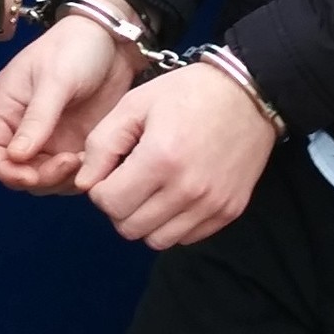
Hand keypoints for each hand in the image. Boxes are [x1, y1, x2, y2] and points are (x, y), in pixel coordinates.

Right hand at [0, 18, 137, 192]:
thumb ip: (37, 118)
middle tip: (70, 163)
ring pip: (41, 178)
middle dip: (39, 177)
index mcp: (4, 107)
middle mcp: (20, 127)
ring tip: (85, 159)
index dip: (5, 170)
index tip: (32, 176)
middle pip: (15, 171)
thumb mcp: (56, 79)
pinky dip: (77, 176)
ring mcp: (47, 138)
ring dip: (60, 179)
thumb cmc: (76, 46)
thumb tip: (16, 157)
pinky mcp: (71, 143)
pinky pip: (66, 174)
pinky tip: (94, 159)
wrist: (113, 40)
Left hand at [77, 62, 277, 249]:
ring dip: (146, 220)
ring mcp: (211, 204)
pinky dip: (173, 224)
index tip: (112, 170)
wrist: (248, 93)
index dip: (100, 189)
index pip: (108, 203)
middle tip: (129, 180)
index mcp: (160, 159)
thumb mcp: (135, 104)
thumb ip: (102, 144)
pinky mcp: (228, 212)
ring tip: (152, 190)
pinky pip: (186, 238)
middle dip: (119, 207)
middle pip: (129, 228)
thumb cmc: (188, 93)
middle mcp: (187, 189)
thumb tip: (84, 183)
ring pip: (157, 240)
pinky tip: (176, 195)